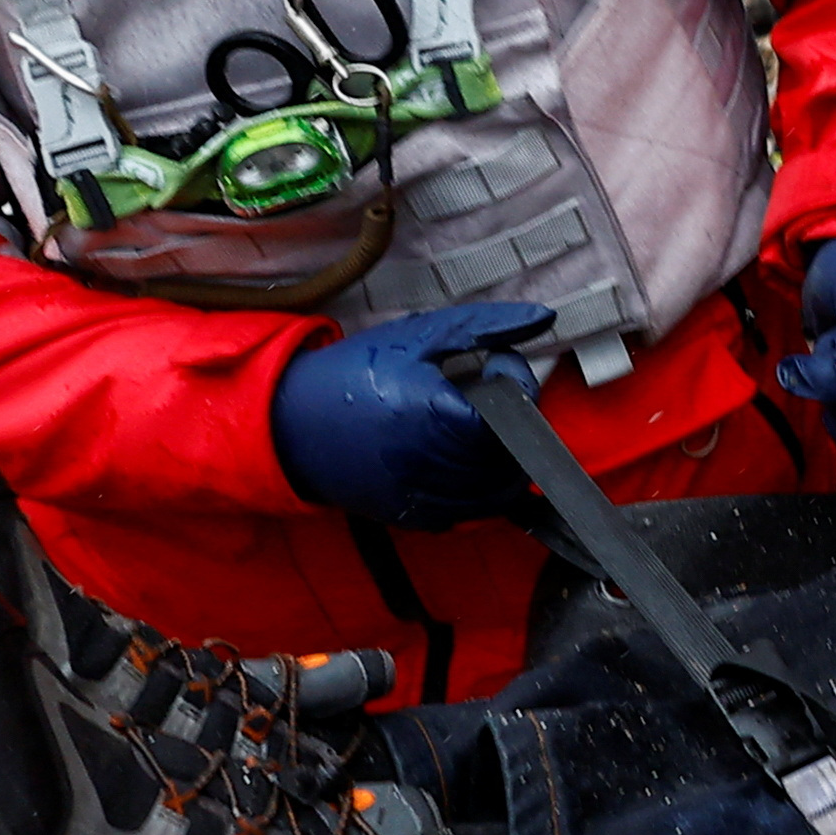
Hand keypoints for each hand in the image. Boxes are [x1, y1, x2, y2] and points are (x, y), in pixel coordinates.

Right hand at [268, 300, 551, 528]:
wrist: (292, 421)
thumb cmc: (357, 372)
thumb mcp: (421, 336)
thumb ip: (485, 328)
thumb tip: (544, 317)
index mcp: (437, 416)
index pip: (515, 415)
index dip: (518, 386)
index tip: (498, 366)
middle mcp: (432, 465)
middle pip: (511, 457)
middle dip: (513, 424)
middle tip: (488, 395)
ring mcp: (422, 497)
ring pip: (495, 492)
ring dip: (499, 459)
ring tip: (474, 425)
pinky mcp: (411, 517)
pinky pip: (466, 513)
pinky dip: (474, 489)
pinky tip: (454, 456)